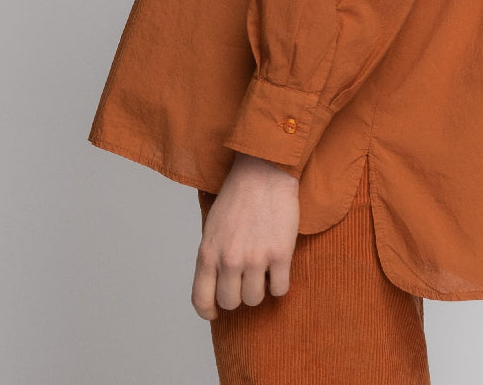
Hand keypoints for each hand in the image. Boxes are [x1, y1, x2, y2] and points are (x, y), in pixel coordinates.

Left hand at [191, 151, 300, 315]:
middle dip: (238, 294)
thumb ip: (212, 256)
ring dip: (260, 288)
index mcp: (208, 253)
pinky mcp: (281, 254)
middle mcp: (229, 260)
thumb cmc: (238, 195)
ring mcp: (256, 258)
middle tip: (246, 278)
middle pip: (231, 302)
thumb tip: (217, 284)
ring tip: (263, 268)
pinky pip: (280, 289)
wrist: (264, 170)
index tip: (216, 311)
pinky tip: (279, 267)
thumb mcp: (212, 227)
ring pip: (255, 299)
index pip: (201, 300)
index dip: (208, 311)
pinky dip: (280, 283)